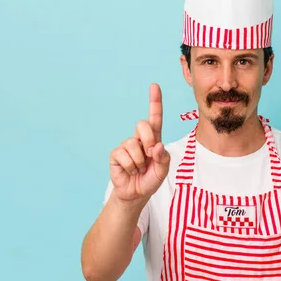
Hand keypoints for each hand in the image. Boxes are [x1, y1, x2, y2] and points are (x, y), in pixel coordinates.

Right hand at [109, 83, 170, 201]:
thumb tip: (157, 145)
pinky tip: (129, 171)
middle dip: (148, 140)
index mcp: (153, 140)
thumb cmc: (150, 180)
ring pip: (133, 145)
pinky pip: (123, 155)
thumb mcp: (162, 170)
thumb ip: (164, 158)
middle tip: (150, 156)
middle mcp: (139, 139)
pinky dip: (129, 166)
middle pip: (143, 125)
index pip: (155, 118)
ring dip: (139, 162)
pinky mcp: (116, 154)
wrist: (136, 195)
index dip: (155, 102)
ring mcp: (126, 146)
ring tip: (138, 169)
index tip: (154, 86)